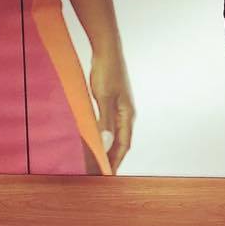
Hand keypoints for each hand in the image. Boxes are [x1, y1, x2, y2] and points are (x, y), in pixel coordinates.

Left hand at [89, 47, 134, 171]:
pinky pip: (109, 124)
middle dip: (113, 158)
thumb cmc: (107, 72)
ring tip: (99, 160)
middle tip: (101, 173)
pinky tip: (97, 139)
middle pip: (121, 141)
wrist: (106, 50)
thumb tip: (106, 144)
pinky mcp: (112, 102)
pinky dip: (104, 135)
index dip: (116, 160)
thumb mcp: (104, 98)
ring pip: (115, 133)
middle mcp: (126, 113)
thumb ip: (105, 121)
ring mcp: (120, 107)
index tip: (108, 175)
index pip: (124, 144)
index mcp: (127, 114)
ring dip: (108, 147)